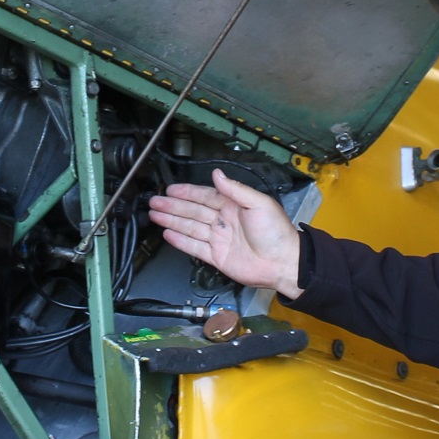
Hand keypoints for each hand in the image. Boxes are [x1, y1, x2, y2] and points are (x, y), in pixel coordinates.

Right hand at [146, 169, 302, 297]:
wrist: (284, 263)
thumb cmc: (277, 233)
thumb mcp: (259, 203)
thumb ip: (235, 189)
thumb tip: (217, 174)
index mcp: (234, 206)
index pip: (204, 196)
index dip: (186, 192)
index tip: (170, 189)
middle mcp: (224, 221)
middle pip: (192, 211)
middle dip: (172, 206)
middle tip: (154, 201)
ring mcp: (220, 239)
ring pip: (190, 227)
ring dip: (172, 221)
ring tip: (155, 215)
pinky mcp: (218, 257)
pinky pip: (195, 247)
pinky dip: (180, 241)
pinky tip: (168, 234)